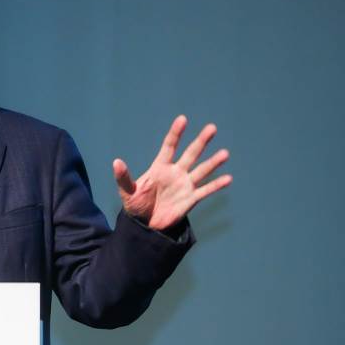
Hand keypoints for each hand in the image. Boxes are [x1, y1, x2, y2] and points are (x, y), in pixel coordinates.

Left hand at [113, 115, 231, 231]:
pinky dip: (216, 185)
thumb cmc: (136, 206)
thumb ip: (124, 177)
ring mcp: (184, 185)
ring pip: (201, 170)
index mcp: (160, 168)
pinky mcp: (191, 199)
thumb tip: (116, 162)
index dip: (175, 133)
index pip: (169, 146)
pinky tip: (228, 178)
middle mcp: (175, 172)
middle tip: (212, 127)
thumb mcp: (128, 192)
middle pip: (190, 154)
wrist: (145, 225)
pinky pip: (205, 190)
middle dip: (201, 141)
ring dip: (213, 162)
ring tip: (225, 153)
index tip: (182, 119)